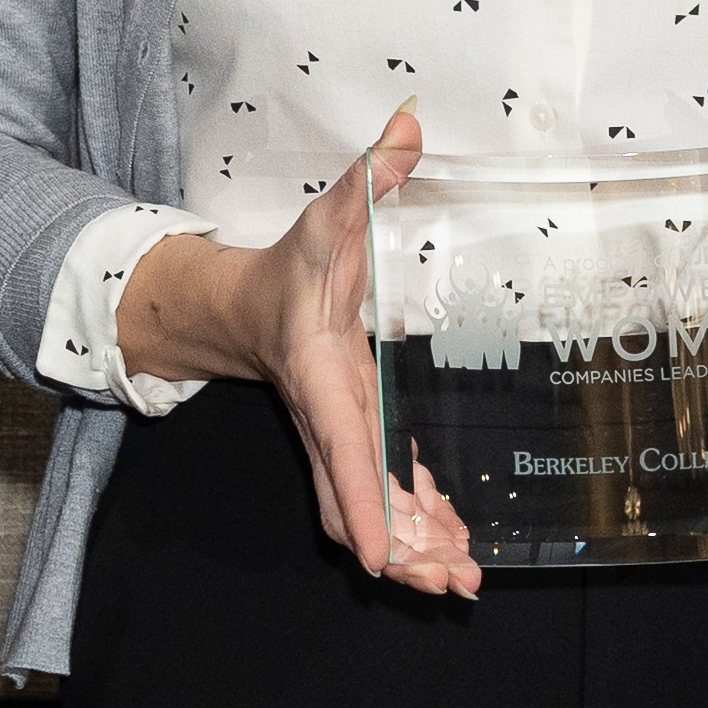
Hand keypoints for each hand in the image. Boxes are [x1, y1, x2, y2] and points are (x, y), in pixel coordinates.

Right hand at [113, 106, 478, 599]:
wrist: (246, 306)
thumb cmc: (291, 266)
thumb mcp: (327, 216)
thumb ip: (368, 176)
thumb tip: (408, 122)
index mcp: (322, 378)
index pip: (342, 450)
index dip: (362, 503)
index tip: (378, 556)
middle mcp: (329, 421)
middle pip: (356, 504)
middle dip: (401, 549)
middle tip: (450, 585)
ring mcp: (340, 440)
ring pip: (370, 513)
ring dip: (414, 550)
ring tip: (461, 583)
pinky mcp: (355, 444)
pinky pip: (382, 498)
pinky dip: (416, 527)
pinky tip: (455, 550)